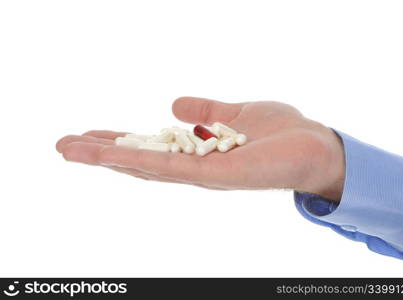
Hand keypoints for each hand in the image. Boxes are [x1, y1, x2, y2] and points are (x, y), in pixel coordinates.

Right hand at [56, 97, 344, 201]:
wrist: (315, 147)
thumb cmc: (282, 132)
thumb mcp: (235, 112)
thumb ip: (205, 109)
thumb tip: (174, 105)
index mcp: (198, 153)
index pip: (151, 147)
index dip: (120, 140)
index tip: (91, 134)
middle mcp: (194, 168)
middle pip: (140, 160)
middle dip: (101, 152)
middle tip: (64, 145)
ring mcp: (200, 176)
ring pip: (144, 166)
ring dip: (105, 156)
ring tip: (69, 148)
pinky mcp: (211, 177)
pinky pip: (166, 167)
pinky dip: (135, 159)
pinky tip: (107, 152)